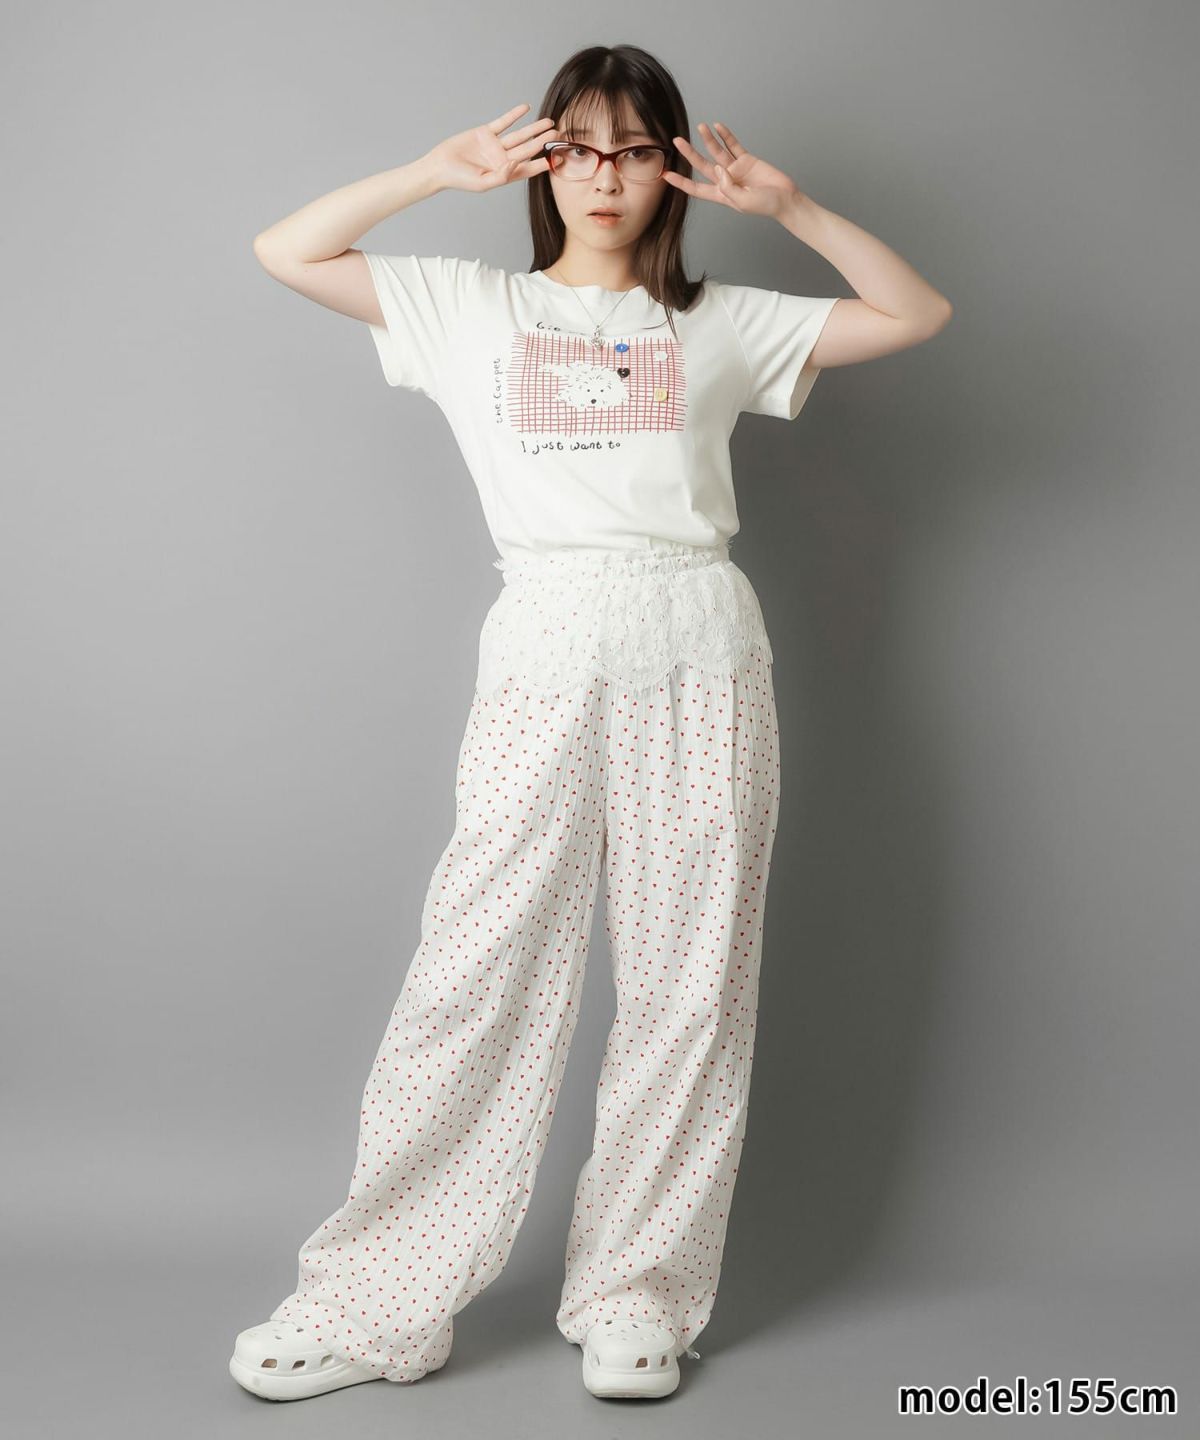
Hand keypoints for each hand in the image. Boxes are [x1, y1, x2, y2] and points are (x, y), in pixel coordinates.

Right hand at [424, 103, 557, 193]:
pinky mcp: (486, 132)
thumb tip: (518, 163)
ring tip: (549, 122)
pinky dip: (514, 115)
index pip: (528, 169)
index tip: (557, 159)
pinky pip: (503, 122)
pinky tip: (525, 108)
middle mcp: (503, 159)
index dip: (543, 163)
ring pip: (519, 135)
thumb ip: (502, 175)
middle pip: (527, 149)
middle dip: (543, 142)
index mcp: (505, 174)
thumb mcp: (483, 183)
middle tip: (559, 134)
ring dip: (534, 128)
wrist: (439, 166)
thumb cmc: (460, 180)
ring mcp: (495, 145)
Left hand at [663, 121, 802, 219]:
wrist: (785, 198)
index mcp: (721, 194)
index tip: (666, 175)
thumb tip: (718, 169)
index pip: (696, 188)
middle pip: (702, 165)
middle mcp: (725, 180)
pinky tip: (718, 127)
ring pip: (717, 151)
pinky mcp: (747, 159)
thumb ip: (728, 188)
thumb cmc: (765, 205)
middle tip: (677, 141)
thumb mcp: (743, 202)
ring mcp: (735, 168)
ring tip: (700, 126)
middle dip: (689, 154)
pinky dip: (726, 135)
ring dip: (708, 139)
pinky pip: (733, 145)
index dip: (681, 182)